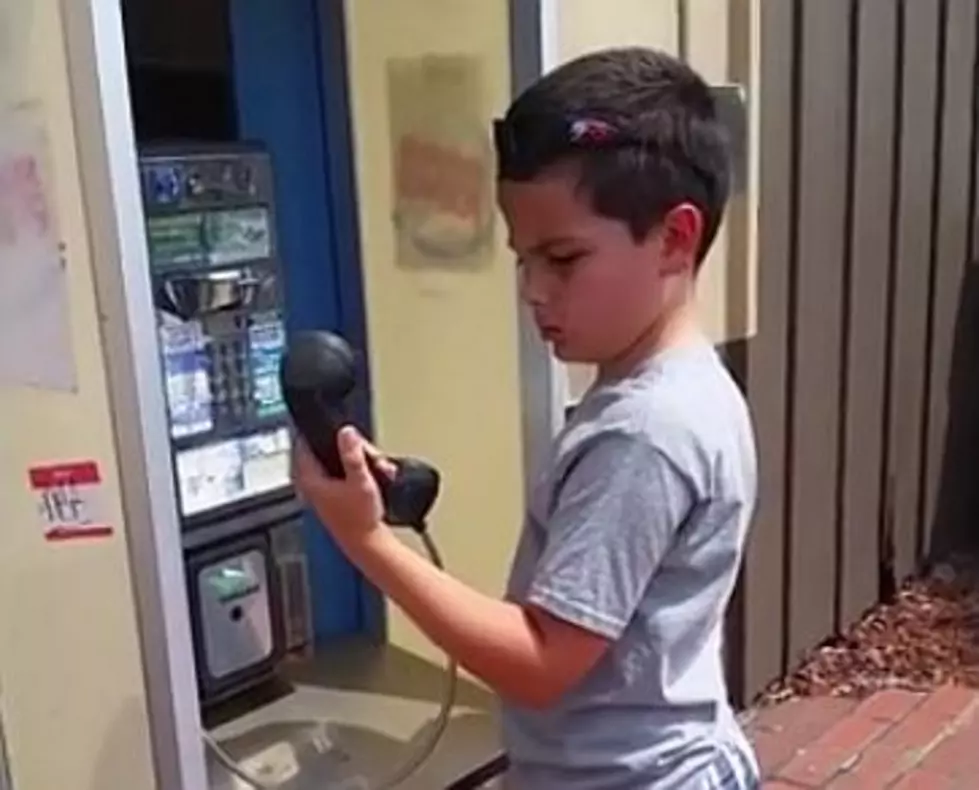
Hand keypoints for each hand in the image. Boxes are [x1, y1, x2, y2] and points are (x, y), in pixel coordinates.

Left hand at [292, 426, 395, 545]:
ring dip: (350, 459)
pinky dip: (351, 471)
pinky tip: (366, 476)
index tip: (331, 426)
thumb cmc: (360, 519)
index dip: (317, 433)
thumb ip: (353, 455)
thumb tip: (346, 432)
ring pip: (330, 463)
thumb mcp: (360, 481)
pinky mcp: (329, 497)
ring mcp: (318, 492)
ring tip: (368, 464)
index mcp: (309, 480)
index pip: (302, 445)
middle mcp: (310, 485)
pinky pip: (337, 474)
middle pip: (320, 452)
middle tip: (359, 448)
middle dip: (343, 447)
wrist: (366, 542)